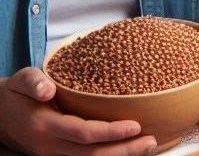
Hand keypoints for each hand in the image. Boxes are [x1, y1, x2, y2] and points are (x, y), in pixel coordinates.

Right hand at [0, 67, 156, 154]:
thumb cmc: (15, 95)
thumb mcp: (20, 81)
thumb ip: (33, 81)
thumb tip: (46, 88)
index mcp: (45, 126)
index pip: (83, 133)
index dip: (111, 132)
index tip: (135, 125)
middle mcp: (50, 146)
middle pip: (92, 154)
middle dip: (124, 150)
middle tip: (151, 141)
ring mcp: (54, 154)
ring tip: (148, 148)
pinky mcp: (59, 155)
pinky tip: (129, 150)